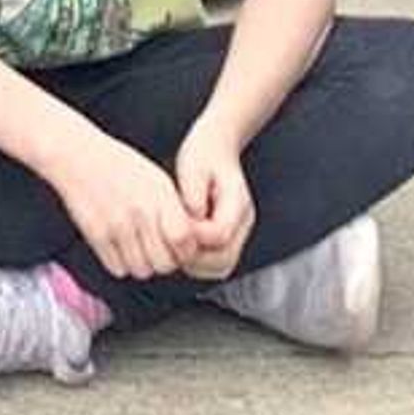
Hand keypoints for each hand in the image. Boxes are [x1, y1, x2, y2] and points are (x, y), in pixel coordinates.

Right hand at [43, 127, 201, 281]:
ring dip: (141, 264)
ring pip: (142, 271)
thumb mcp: (155, 178)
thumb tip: (189, 242)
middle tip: (155, 248)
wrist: (74, 153)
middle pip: (165, 264)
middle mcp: (140, 211)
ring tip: (135, 246)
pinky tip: (118, 245)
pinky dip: (119, 263)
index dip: (185, 249)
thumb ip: (174, 209)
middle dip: (163, 260)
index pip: (185, 240)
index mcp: (159, 194)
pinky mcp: (96, 234)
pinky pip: (117, 269)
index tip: (179, 245)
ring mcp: (117, 224)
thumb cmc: (117, 164)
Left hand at [171, 126, 256, 280]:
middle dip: (193, 256)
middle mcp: (243, 223)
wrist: (217, 147)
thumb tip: (191, 221)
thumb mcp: (193, 165)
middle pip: (223, 259)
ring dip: (194, 263)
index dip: (194, 235)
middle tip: (170, 240)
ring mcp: (239, 234)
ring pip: (220, 267)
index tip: (175, 223)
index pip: (219, 235)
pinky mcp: (228, 239)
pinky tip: (180, 243)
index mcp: (238, 203)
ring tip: (174, 242)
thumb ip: (192, 194)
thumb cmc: (203, 153)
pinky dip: (197, 261)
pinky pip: (215, 263)